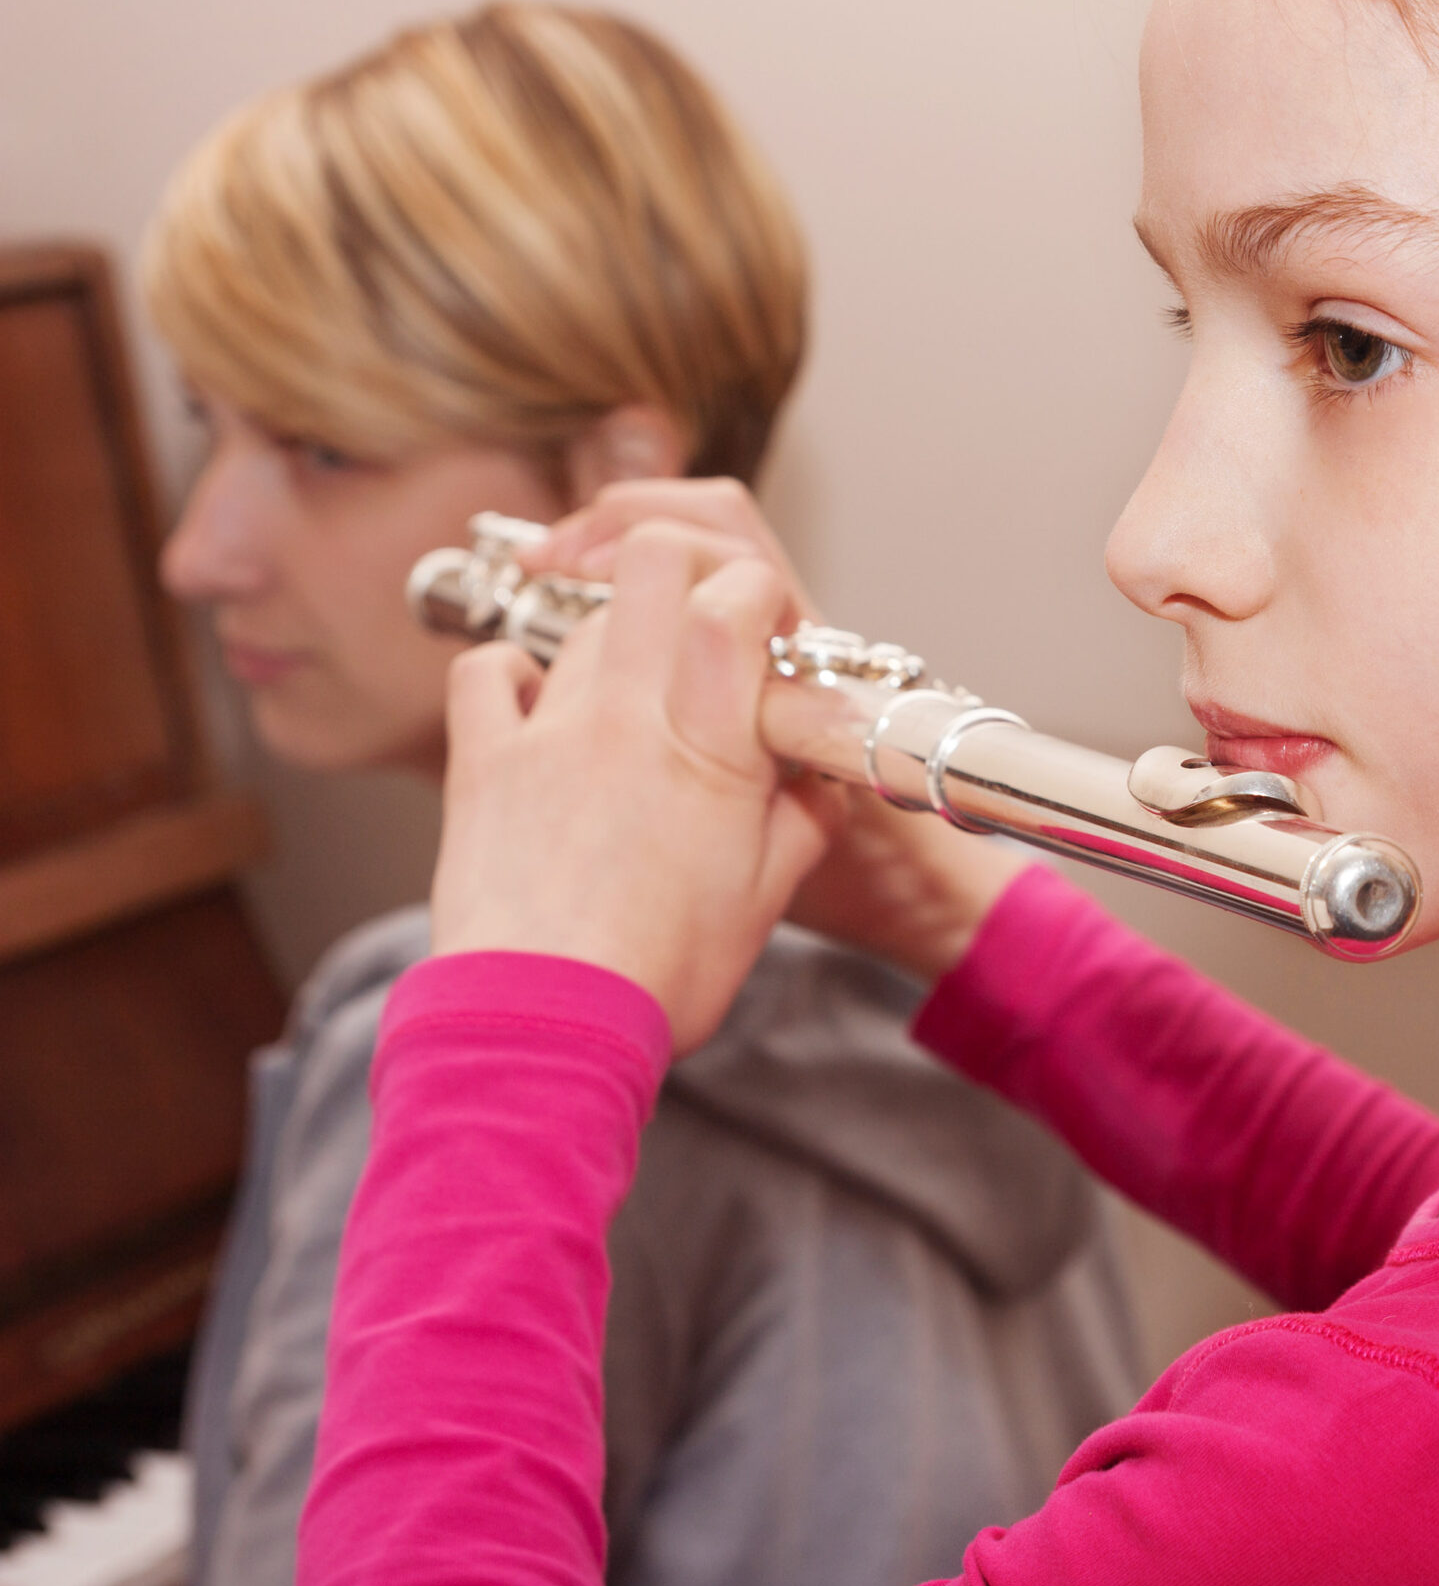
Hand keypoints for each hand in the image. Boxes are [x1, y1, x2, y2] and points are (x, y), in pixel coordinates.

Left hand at [529, 477, 1027, 979]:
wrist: (542, 1024)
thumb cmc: (659, 974)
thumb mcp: (767, 898)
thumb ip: (800, 818)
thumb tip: (811, 780)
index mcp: (710, 742)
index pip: (738, 594)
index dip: (760, 593)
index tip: (769, 627)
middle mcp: (627, 713)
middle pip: (651, 562)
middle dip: (686, 565)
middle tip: (701, 615)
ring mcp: (547, 729)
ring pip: (585, 622)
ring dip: (620, 636)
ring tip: (637, 692)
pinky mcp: (480, 762)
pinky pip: (488, 670)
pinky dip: (514, 669)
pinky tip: (537, 698)